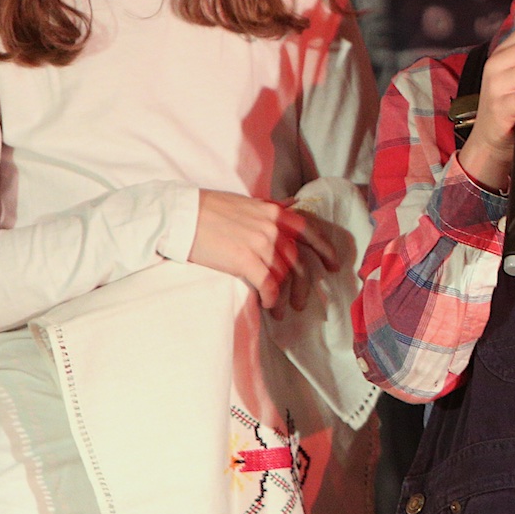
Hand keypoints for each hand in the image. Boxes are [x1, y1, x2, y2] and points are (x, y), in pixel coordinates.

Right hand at [187, 191, 341, 313]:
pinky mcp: (245, 260)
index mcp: (274, 212)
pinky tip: (267, 305)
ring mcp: (260, 244)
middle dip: (305, 284)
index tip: (333, 265)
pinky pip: (268, 284)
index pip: (310, 231)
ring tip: (281, 310)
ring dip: (284, 297)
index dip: (325, 249)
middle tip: (302, 302)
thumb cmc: (209, 209)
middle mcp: (272, 227)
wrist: (181, 215)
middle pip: (299, 260)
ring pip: (285, 275)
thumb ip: (272, 206)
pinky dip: (271, 297)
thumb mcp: (248, 203)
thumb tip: (292, 202)